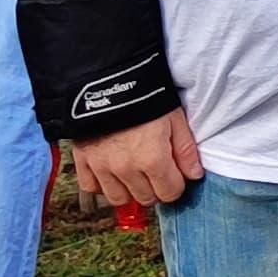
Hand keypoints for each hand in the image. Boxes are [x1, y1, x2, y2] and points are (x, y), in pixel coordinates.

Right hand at [75, 105, 204, 208]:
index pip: (170, 193)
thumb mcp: (174, 118)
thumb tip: (194, 175)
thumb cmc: (145, 95)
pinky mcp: (83, 159)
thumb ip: (185, 150)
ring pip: (118, 198)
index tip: (174, 173)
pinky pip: (91, 187)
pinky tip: (111, 171)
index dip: (175, 184)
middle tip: (155, 170)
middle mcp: (126, 169)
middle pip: (146, 198)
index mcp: (153, 160)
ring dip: (129, 190)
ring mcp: (102, 166)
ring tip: (133, 172)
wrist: (107, 78)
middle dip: (154, 188)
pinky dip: (101, 183)